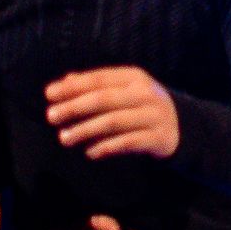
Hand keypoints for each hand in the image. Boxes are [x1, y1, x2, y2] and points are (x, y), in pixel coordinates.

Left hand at [45, 65, 180, 159]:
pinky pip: (128, 143)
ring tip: (64, 138)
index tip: (49, 94)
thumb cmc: (141, 106)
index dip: (73, 86)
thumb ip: (96, 85)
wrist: (181, 126)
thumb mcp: (123, 91)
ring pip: (114, 122)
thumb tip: (65, 81)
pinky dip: (107, 147)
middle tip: (51, 116)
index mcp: (134, 77)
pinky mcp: (159, 137)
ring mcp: (154, 115)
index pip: (99, 79)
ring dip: (86, 130)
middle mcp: (145, 93)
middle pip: (104, 99)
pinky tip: (90, 152)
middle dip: (75, 107)